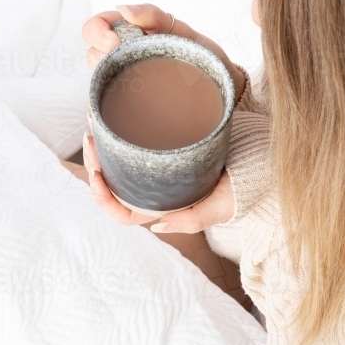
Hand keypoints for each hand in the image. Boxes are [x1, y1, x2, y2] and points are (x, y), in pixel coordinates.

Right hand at [81, 3, 245, 102]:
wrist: (224, 89)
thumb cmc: (203, 56)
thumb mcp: (183, 32)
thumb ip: (155, 16)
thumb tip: (124, 8)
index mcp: (130, 34)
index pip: (95, 27)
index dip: (97, 31)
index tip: (114, 41)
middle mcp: (122, 58)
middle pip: (91, 56)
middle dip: (99, 57)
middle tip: (124, 62)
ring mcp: (125, 84)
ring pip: (96, 83)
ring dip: (103, 84)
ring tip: (125, 89)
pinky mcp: (130, 109)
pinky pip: (108, 110)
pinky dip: (105, 113)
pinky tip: (115, 115)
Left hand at [81, 131, 234, 231]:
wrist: (254, 167)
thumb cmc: (234, 193)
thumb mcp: (214, 210)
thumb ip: (189, 221)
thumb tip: (158, 227)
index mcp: (159, 210)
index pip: (120, 212)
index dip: (102, 196)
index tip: (96, 172)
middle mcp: (152, 192)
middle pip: (111, 184)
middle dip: (95, 162)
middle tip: (90, 136)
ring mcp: (155, 172)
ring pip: (117, 164)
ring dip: (102, 145)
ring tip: (94, 121)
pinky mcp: (162, 152)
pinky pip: (132, 146)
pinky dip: (118, 133)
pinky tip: (111, 117)